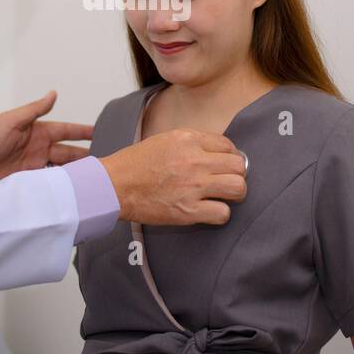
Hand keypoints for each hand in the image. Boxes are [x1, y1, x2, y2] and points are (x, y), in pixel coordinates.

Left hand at [0, 91, 91, 182]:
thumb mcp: (11, 121)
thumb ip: (34, 110)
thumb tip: (54, 93)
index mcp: (38, 132)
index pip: (66, 130)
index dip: (82, 132)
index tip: (100, 132)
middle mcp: (39, 149)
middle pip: (69, 152)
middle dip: (85, 155)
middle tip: (104, 160)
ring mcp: (34, 166)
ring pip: (62, 169)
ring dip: (75, 172)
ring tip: (92, 178)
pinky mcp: (28, 182)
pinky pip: (49, 183)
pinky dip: (60, 186)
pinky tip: (72, 190)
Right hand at [100, 129, 246, 225]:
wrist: (114, 185)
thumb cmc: (136, 164)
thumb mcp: (166, 140)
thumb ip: (193, 142)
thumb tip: (218, 151)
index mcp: (188, 140)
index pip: (228, 145)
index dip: (230, 156)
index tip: (223, 164)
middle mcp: (195, 160)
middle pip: (239, 166)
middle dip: (236, 174)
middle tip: (226, 180)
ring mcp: (193, 186)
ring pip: (238, 188)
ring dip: (233, 193)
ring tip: (222, 196)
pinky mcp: (189, 210)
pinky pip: (223, 213)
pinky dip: (219, 214)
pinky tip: (208, 210)